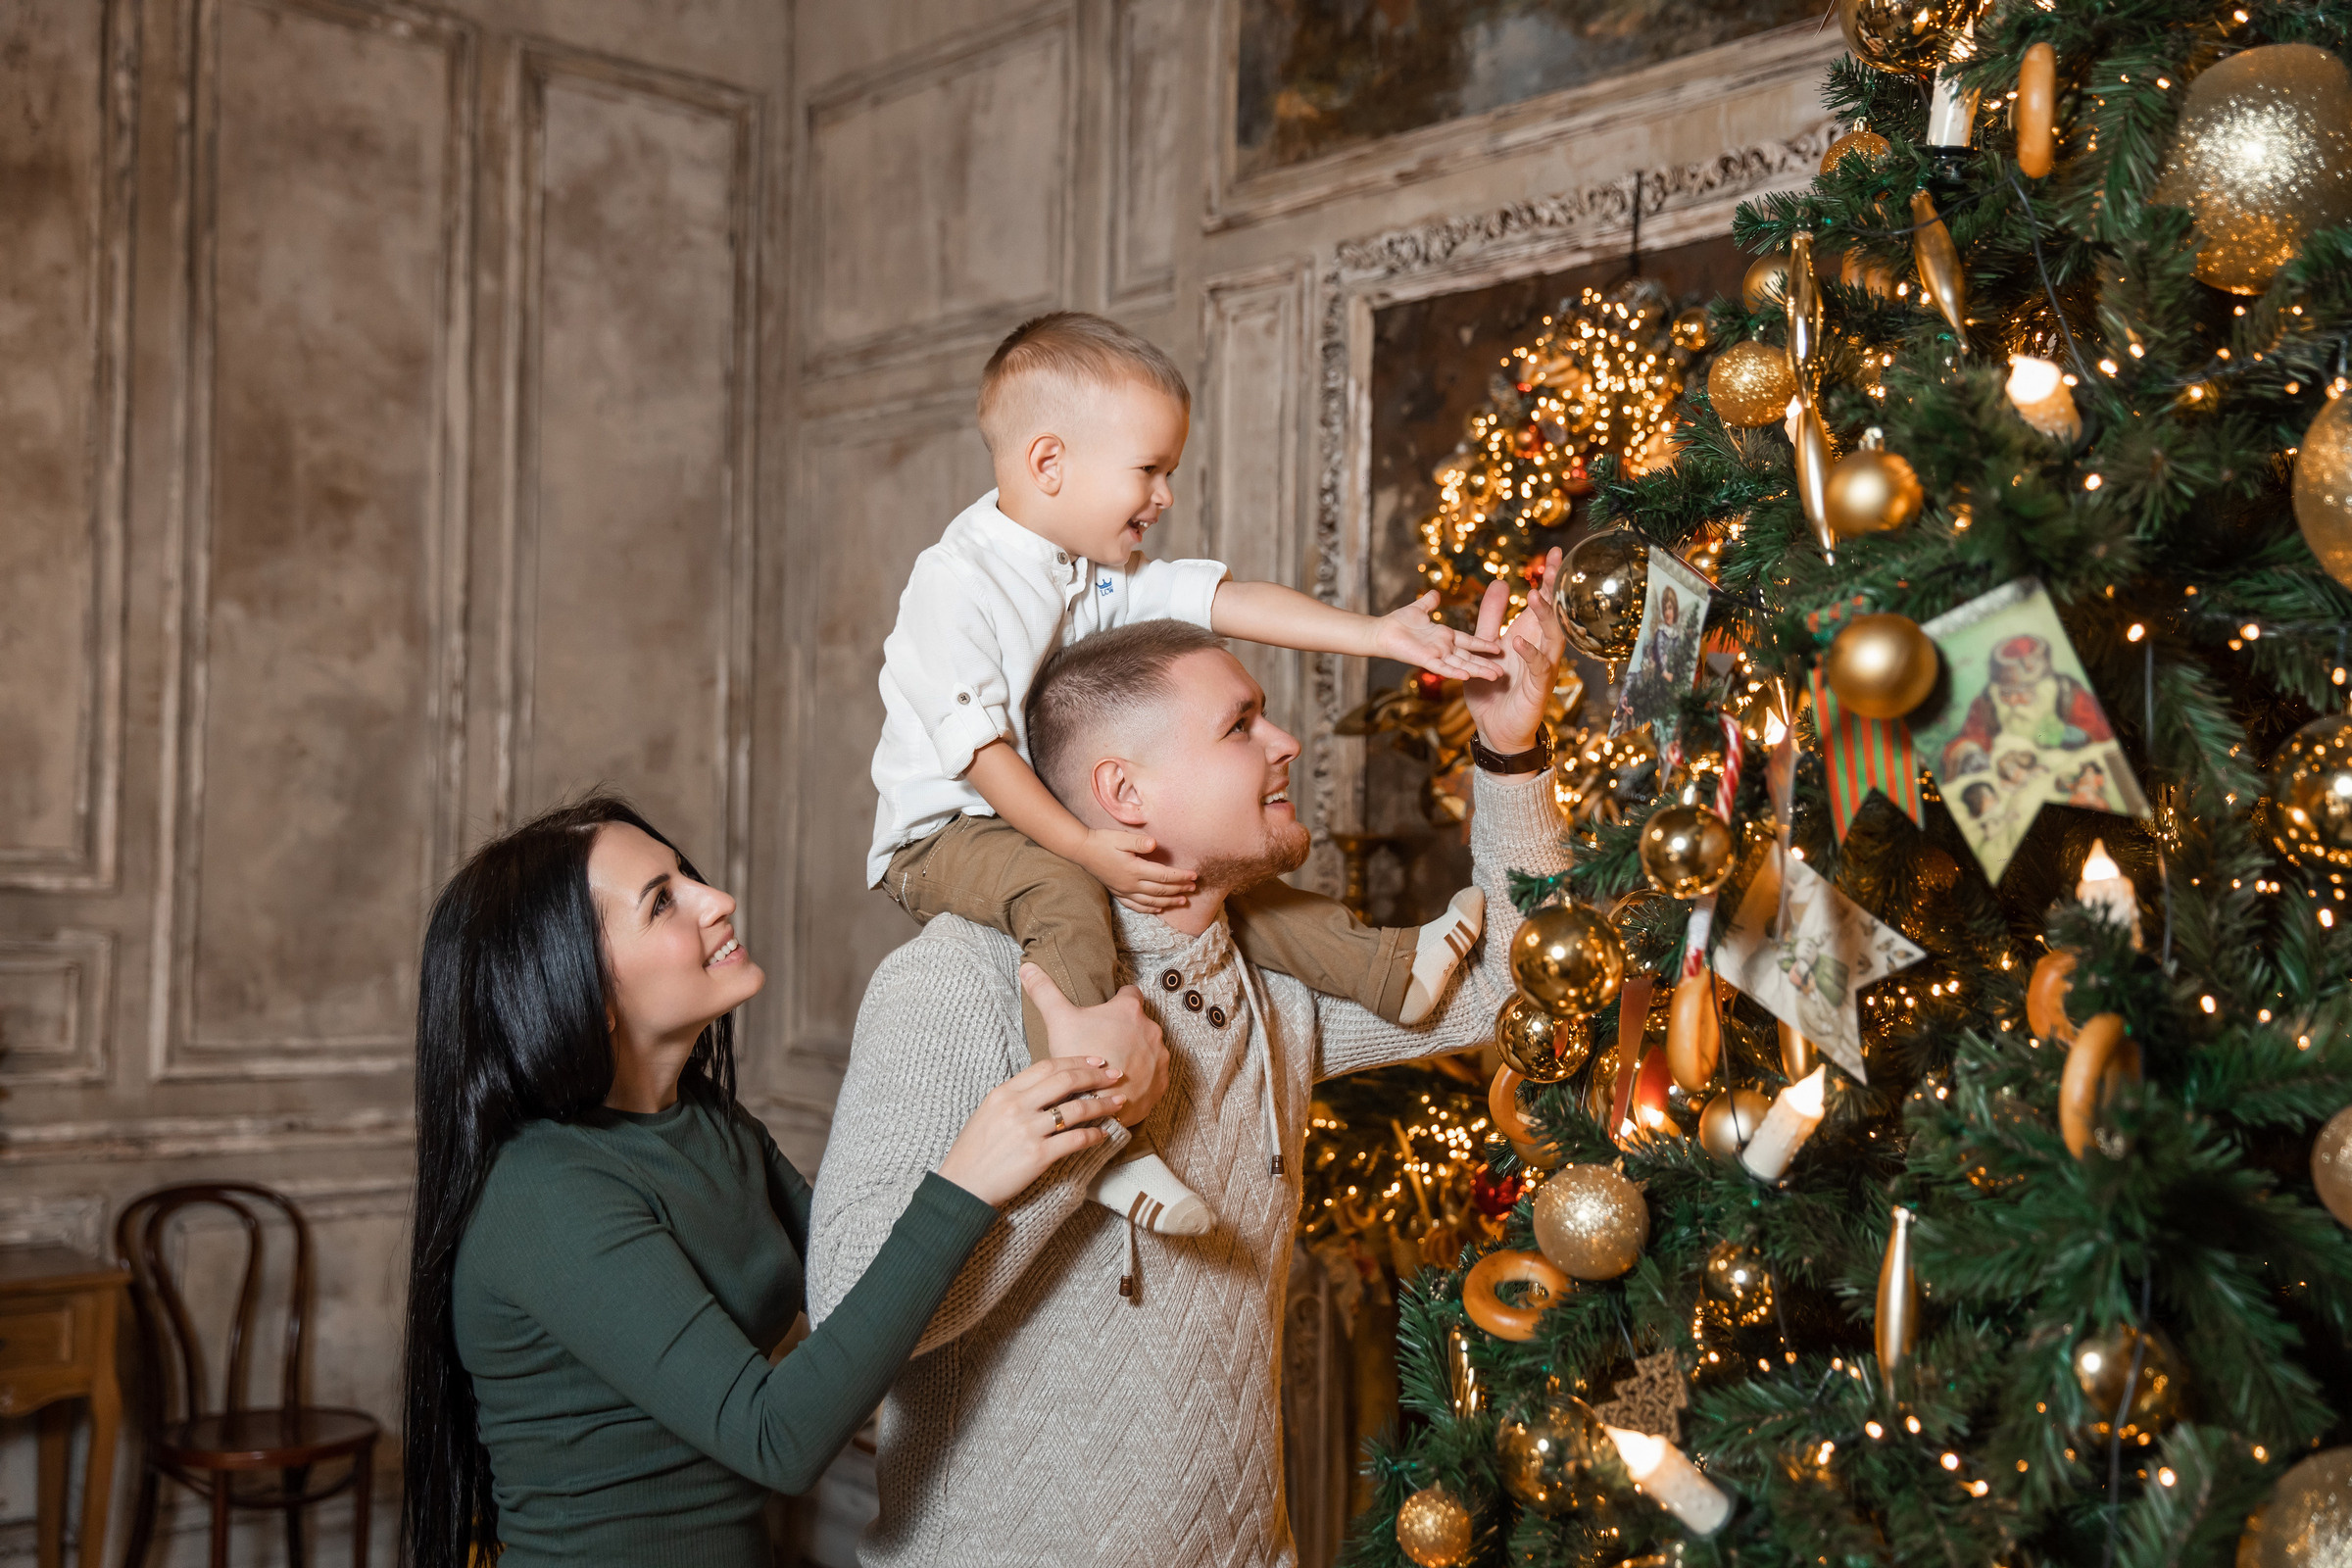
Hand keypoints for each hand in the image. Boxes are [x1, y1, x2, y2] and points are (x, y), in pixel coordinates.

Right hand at [934, 1054, 1126, 1207]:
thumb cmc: (974, 1152)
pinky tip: (1103, 1134)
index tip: (1096, 1061)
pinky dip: (1094, 1135)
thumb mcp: (988, 1112)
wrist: (963, 1186)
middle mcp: (1016, 1107)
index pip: (1047, 1066)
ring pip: (1076, 1110)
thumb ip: (1016, 1097)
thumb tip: (1047, 1087)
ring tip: (1118, 1103)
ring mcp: (1028, 1131)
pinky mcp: (1038, 1156)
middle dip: (1096, 1076)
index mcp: (1004, 1093)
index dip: (1076, 1061)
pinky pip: (1075, 1140)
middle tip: (1115, 1075)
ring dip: (1102, 1105)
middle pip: (1066, 1081)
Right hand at [1023, 964, 1167, 1127]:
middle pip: (1140, 1023)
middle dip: (1126, 1031)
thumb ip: (1045, 991)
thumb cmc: (1079, 1058)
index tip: (1106, 1013)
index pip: (1130, 992)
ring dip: (1137, 1054)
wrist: (1095, 1103)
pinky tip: (1123, 1083)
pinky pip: (1154, 1074)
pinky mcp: (1161, 1081)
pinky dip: (1143, 1077)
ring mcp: (1159, 1057)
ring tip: (1113, 1065)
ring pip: (1149, 1048)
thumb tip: (1027, 967)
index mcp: (1129, 1010)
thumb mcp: (1059, 1020)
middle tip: (1103, 1044)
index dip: (1118, 1000)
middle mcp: (1151, 1029)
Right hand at [1076, 827, 1194, 913]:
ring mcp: (1124, 890)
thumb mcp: (1121, 837)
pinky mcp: (1117, 892)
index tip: (1194, 876)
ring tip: (1182, 901)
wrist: (1082, 850)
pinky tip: (1158, 909)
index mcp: (1135, 869)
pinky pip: (1136, 906)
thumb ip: (1139, 842)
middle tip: (1194, 888)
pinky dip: (1149, 909)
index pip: (1164, 876)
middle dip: (1179, 889)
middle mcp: (1131, 883)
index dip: (1180, 876)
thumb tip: (1155, 844)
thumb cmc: (1103, 841)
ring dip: (1168, 902)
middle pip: (1161, 890)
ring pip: (1151, 901)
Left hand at [1374, 591, 1506, 681]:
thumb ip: (1429, 602)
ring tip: (1494, 676)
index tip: (1500, 649)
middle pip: (1469, 657)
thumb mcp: (1418, 609)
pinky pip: (1442, 668)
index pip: (1469, 641)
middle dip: (1486, 664)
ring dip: (1477, 670)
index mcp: (1445, 636)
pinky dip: (1454, 672)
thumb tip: (1436, 593)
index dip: (1484, 645)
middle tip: (1503, 672)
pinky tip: (1467, 676)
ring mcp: (1436, 655)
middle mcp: (1443, 648)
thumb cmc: (1398, 622)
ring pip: (1461, 665)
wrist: (1382, 630)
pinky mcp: (1426, 660)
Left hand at [1463, 547, 1565, 754]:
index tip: (1554, 551)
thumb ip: (1490, 618)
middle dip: (1553, 587)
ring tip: (1534, 596)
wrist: (1495, 730)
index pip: (1542, 601)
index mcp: (1527, 635)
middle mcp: (1540, 648)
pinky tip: (1518, 641)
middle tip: (1554, 563)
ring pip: (1552, 637)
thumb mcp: (1483, 647)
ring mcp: (1543, 667)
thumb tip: (1499, 582)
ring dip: (1544, 617)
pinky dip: (1529, 653)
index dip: (1548, 577)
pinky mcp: (1538, 688)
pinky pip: (1538, 667)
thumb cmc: (1492, 690)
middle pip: (1553, 612)